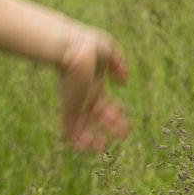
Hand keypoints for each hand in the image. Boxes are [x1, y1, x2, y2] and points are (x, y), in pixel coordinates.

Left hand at [57, 29, 130, 152]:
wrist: (74, 49)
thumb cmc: (91, 46)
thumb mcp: (108, 50)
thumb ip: (118, 64)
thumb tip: (123, 81)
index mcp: (93, 85)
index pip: (103, 104)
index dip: (114, 114)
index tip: (124, 118)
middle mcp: (83, 96)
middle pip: (95, 117)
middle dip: (108, 127)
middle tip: (122, 135)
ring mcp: (75, 104)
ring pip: (82, 127)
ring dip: (92, 138)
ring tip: (102, 146)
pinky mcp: (69, 109)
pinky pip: (70, 131)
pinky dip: (78, 142)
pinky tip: (88, 148)